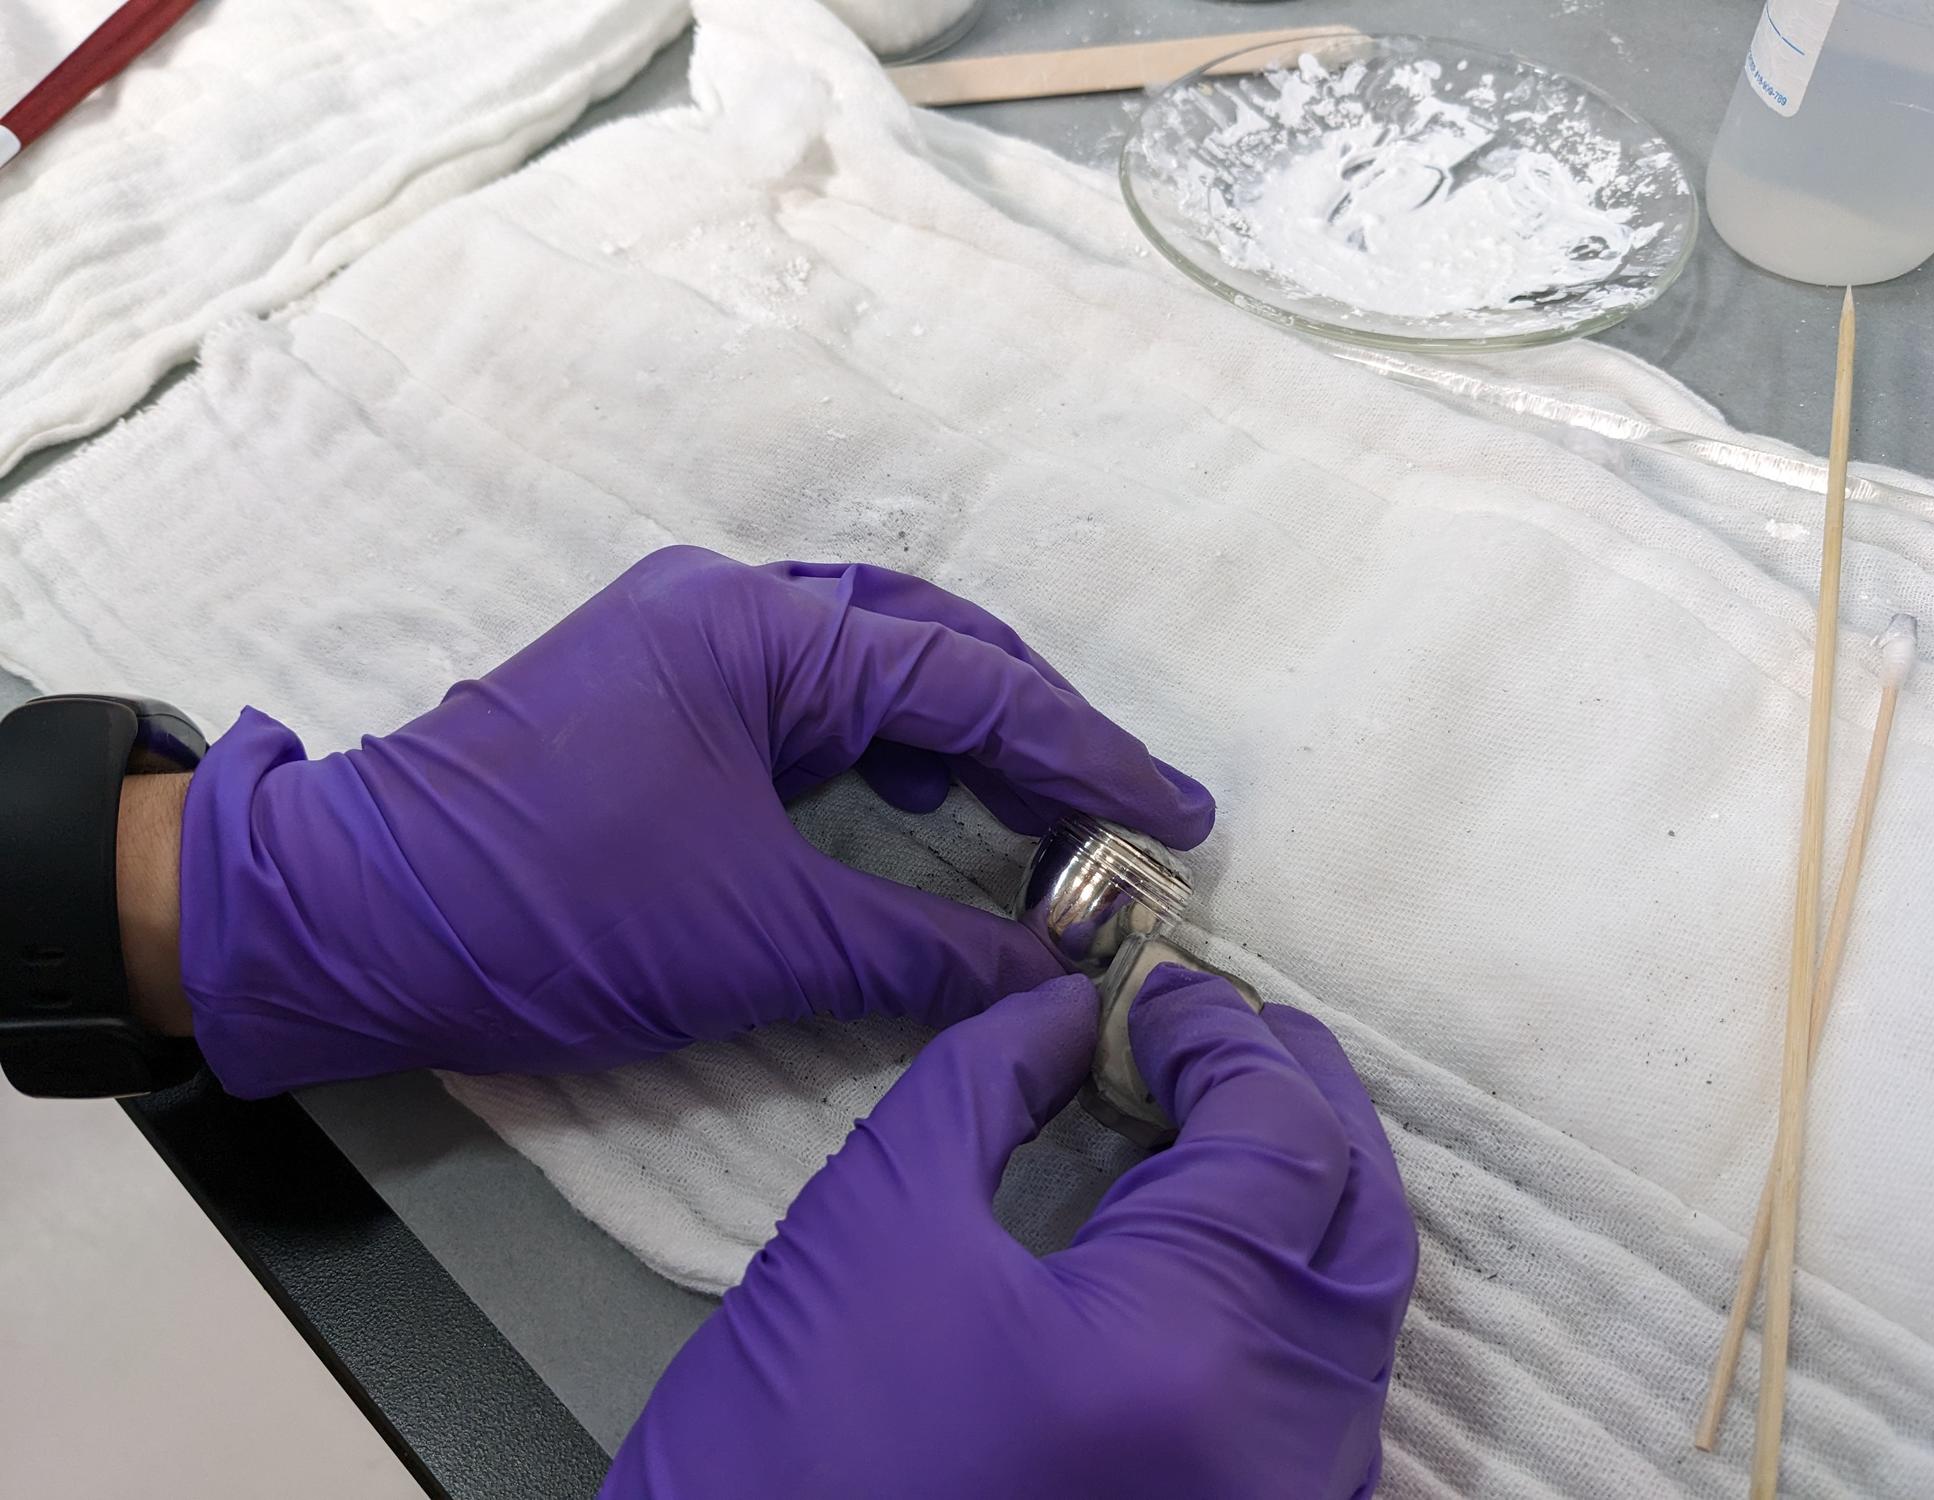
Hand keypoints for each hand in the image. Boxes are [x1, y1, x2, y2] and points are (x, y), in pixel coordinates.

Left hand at [177, 548, 1211, 1095]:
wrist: (344, 920)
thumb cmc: (549, 915)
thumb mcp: (759, 939)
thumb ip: (922, 947)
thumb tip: (1049, 971)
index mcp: (757, 632)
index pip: (970, 680)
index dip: (1086, 756)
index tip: (1175, 817)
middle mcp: (725, 603)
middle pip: (928, 638)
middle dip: (1032, 725)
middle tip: (1111, 811)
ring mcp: (680, 636)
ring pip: (866, 657)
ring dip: (958, 724)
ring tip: (1028, 808)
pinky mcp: (652, 686)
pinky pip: (803, 692)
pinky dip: (878, 740)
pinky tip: (909, 794)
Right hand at [606, 968, 1418, 1499]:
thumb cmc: (791, 1443)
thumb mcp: (876, 1221)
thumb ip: (992, 1080)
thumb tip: (1074, 1013)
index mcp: (1188, 1350)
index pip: (1283, 1139)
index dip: (1225, 1038)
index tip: (1154, 992)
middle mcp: (1276, 1448)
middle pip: (1360, 1226)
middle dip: (1301, 1103)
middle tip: (1219, 1034)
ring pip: (1356, 1320)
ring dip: (1306, 1198)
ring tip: (1219, 1118)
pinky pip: (1319, 1403)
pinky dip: (1289, 1298)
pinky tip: (1211, 1248)